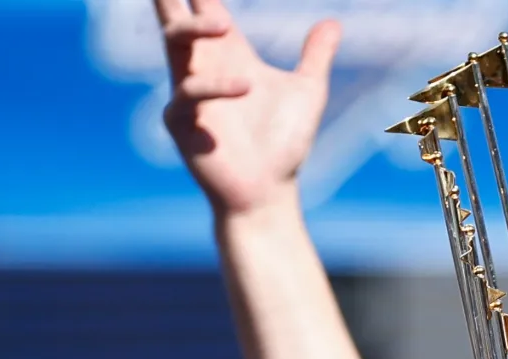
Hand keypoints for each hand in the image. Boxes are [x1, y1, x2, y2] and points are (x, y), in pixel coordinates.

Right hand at [151, 0, 340, 215]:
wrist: (270, 191)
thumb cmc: (283, 143)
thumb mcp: (307, 91)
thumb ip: (315, 55)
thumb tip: (334, 21)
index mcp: (228, 55)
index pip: (205, 6)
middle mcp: (203, 66)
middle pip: (175, 16)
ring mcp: (188, 92)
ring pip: (173, 42)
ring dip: (194, 28)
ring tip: (225, 24)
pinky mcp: (181, 122)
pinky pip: (188, 92)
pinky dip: (214, 86)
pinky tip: (245, 87)